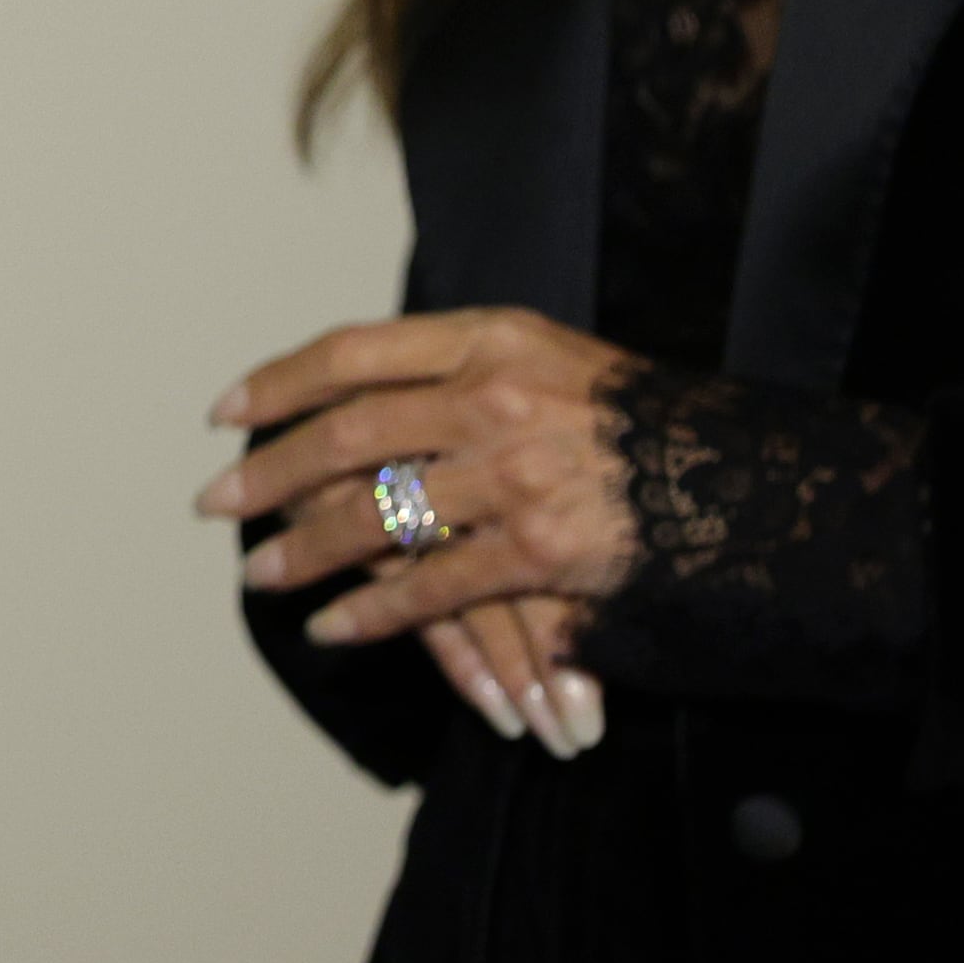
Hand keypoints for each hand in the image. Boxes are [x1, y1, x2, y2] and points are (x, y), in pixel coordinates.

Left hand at [200, 308, 644, 737]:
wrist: (747, 481)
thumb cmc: (639, 424)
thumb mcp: (552, 362)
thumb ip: (464, 368)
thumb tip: (365, 388)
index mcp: (493, 338)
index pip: (356, 351)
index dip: (280, 382)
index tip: (228, 413)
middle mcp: (497, 394)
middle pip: (348, 431)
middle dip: (270, 472)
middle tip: (216, 504)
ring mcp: (519, 471)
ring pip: (378, 514)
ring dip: (308, 552)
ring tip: (262, 575)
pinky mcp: (541, 546)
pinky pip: (431, 586)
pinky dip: (373, 610)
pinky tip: (334, 624)